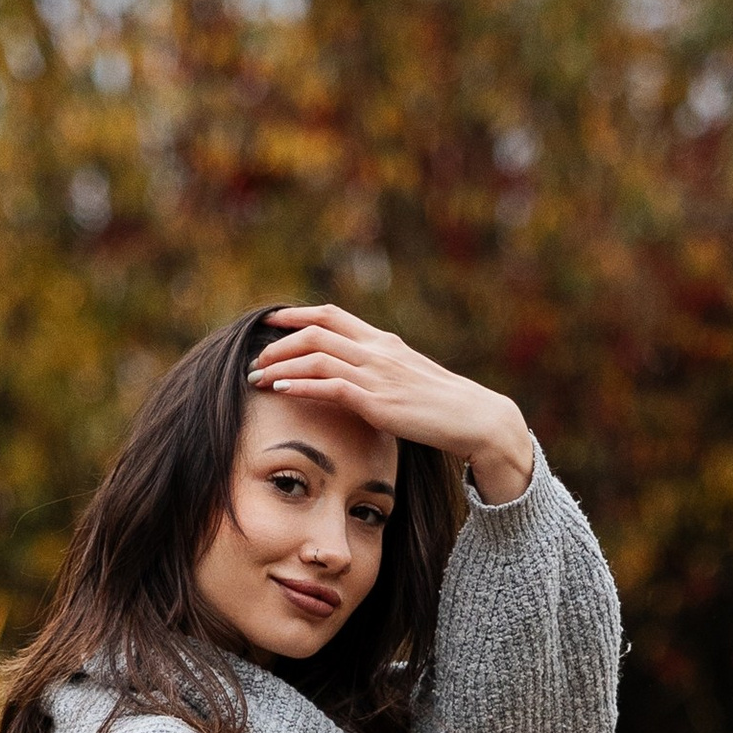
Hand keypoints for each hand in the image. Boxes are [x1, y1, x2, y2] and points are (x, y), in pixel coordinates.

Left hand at [252, 303, 533, 503]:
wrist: (475, 418)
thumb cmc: (443, 406)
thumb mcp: (408, 380)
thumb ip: (380, 373)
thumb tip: (355, 381)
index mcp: (383, 342)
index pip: (332, 315)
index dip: (297, 314)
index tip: (271, 322)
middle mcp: (377, 351)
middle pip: (316, 330)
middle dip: (280, 342)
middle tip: (257, 358)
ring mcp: (377, 374)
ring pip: (317, 355)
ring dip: (281, 364)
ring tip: (259, 377)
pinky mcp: (378, 401)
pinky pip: (330, 386)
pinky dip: (300, 384)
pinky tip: (281, 389)